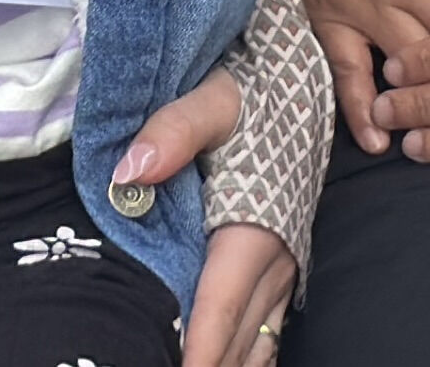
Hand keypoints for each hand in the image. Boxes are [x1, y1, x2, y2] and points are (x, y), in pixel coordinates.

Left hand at [103, 69, 294, 366]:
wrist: (298, 90)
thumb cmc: (251, 97)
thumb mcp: (212, 101)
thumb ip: (172, 131)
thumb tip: (130, 171)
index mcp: (252, 229)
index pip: (221, 305)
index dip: (199, 349)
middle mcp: (275, 260)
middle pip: (237, 337)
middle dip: (206, 364)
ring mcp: (282, 270)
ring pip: (256, 341)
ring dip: (226, 363)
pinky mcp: (282, 270)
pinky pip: (267, 331)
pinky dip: (244, 355)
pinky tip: (221, 365)